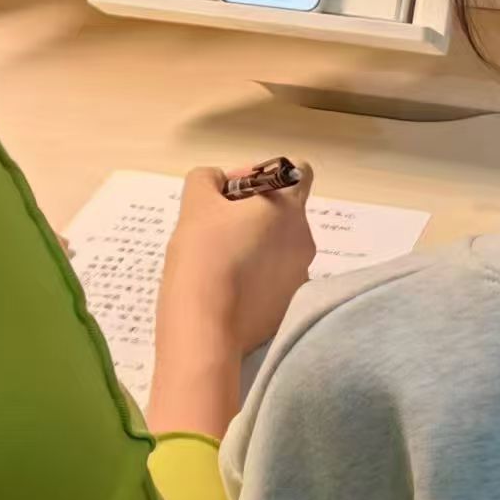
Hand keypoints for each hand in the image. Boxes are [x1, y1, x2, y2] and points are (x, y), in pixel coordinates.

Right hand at [145, 162, 315, 436]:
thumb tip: (219, 183)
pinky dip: (256, 279)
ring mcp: (300, 277)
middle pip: (285, 214)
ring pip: (279, 249)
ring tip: (219, 262)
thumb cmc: (203, 254)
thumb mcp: (195, 203)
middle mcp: (304, 239)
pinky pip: (275, 282)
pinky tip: (228, 289)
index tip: (236, 194)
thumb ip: (208, 180)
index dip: (267, 175)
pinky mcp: (289, 307)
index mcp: (288, 207)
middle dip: (254, 215)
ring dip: (256, 247)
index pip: (299, 172)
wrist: (204, 327)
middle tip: (217, 227)